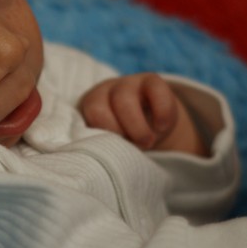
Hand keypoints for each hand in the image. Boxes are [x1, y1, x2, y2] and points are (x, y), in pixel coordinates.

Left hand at [79, 73, 206, 155]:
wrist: (151, 120)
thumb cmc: (124, 135)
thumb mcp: (112, 140)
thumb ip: (103, 146)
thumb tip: (97, 166)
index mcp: (90, 106)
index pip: (84, 118)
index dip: (99, 136)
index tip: (112, 152)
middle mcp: (104, 91)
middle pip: (98, 108)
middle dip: (113, 133)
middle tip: (129, 148)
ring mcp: (127, 83)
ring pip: (123, 99)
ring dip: (135, 127)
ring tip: (147, 143)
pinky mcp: (151, 81)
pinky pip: (155, 90)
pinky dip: (160, 111)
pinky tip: (161, 127)